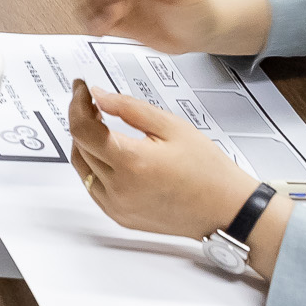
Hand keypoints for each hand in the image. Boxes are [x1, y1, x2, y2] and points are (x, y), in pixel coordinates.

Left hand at [68, 82, 258, 244]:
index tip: (81, 89)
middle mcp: (120, 188)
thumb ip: (129, 108)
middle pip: (80, 145)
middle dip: (82, 119)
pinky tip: (107, 153)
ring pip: (82, 166)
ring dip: (84, 142)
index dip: (77, 103)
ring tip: (101, 126)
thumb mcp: (172, 126)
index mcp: (132, 163)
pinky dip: (93, 166)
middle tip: (94, 103)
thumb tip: (98, 96)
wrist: (227, 209)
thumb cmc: (209, 171)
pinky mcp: (120, 216)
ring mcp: (118, 206)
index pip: (82, 128)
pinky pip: (92, 186)